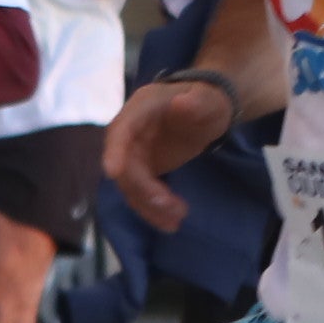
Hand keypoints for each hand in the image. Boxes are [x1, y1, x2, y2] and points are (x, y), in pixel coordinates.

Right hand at [105, 73, 237, 229]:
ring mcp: (134, 152)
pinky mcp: (143, 169)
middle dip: (144, 189)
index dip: (115, 150)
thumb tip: (181, 102)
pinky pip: (141, 192)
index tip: (114, 171)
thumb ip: (198, 102)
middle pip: (125, 165)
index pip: (121, 129)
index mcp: (141, 108)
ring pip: (131, 185)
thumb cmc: (208, 100)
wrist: (208, 110)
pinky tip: (171, 222)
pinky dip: (154, 209)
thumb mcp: (209, 100)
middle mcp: (131, 131)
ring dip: (149, 205)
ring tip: (175, 220)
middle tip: (169, 206)